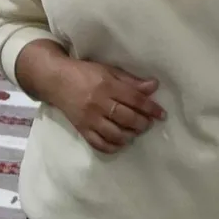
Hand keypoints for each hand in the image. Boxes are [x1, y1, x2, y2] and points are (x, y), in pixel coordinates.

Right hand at [50, 58, 165, 154]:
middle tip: (148, 123)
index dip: (150, 107)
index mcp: (106, 85)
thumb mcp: (108, 70)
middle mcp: (98, 103)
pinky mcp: (82, 129)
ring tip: (134, 132)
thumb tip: (154, 86)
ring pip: (115, 134)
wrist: (56, 80)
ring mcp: (89, 118)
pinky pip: (100, 144)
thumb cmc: (85, 73)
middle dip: (142, 123)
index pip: (134, 99)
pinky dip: (113, 147)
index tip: (161, 114)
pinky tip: (121, 142)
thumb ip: (130, 81)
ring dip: (130, 135)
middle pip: (127, 118)